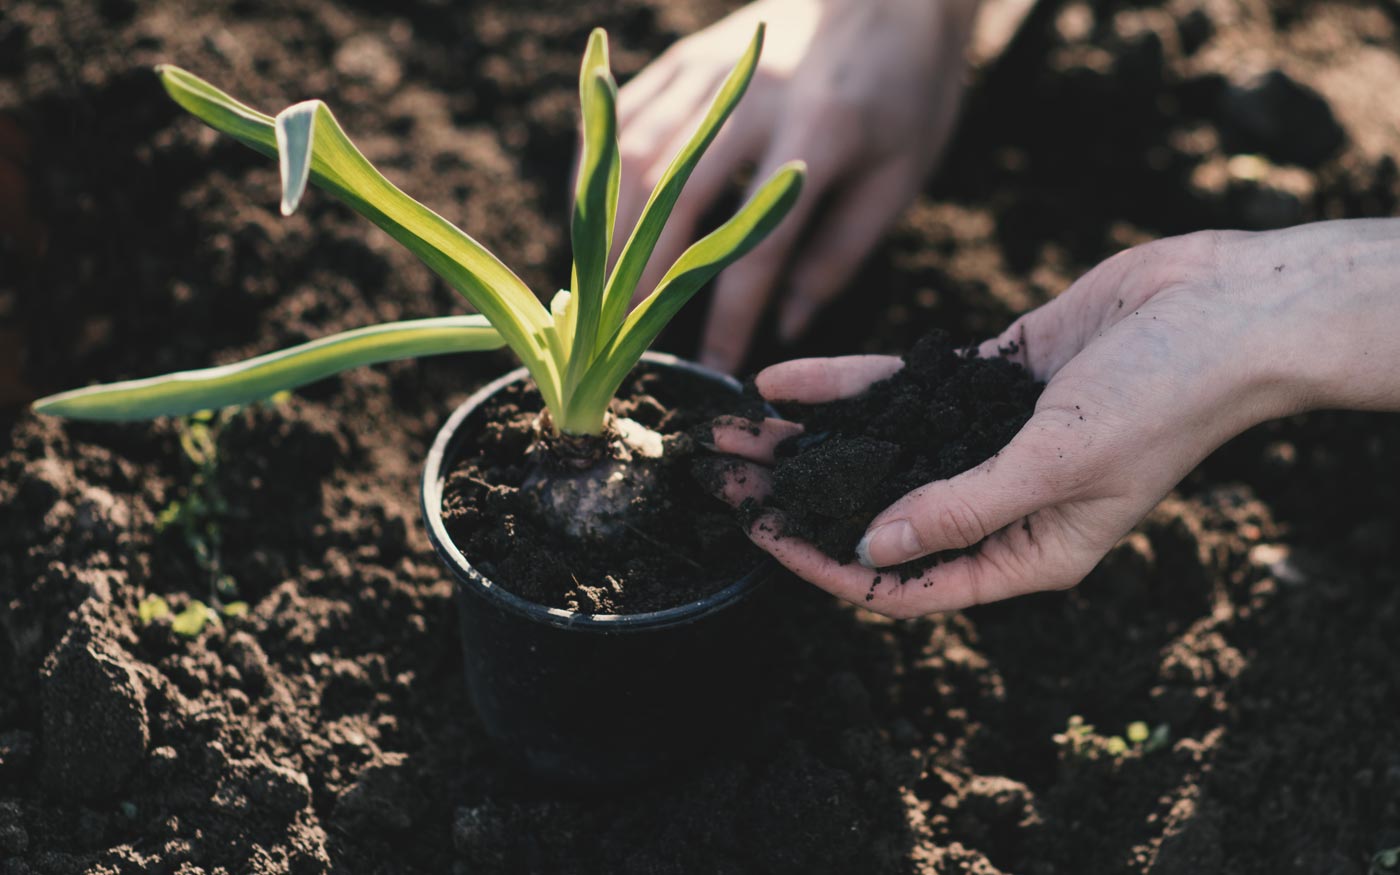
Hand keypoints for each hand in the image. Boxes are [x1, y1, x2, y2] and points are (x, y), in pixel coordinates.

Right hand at [612, 0, 977, 372]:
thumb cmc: (906, 92)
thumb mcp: (900, 178)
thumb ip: (840, 254)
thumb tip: (786, 325)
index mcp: (822, 129)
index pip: (758, 244)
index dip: (731, 316)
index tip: (714, 370)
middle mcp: (753, 94)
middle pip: (675, 197)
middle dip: (643, 278)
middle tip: (627, 341)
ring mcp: (708, 68)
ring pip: (634, 158)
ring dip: (608, 232)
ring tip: (599, 293)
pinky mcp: (682, 57)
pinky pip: (621, 121)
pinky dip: (596, 177)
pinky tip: (593, 224)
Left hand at [708, 221, 1399, 616]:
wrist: (1227, 308)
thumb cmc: (1166, 398)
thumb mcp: (1059, 463)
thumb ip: (962, 507)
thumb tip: (870, 546)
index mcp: (1025, 552)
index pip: (905, 581)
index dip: (828, 568)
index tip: (762, 539)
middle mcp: (998, 503)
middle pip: (874, 513)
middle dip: (796, 499)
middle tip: (718, 481)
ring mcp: (990, 439)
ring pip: (877, 451)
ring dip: (805, 443)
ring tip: (728, 433)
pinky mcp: (990, 380)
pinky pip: (900, 389)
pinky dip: (843, 386)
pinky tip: (779, 381)